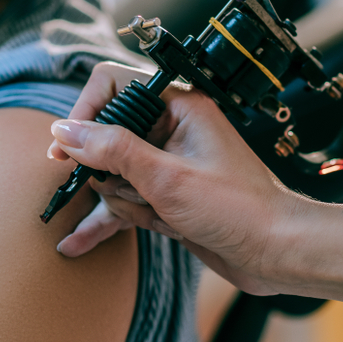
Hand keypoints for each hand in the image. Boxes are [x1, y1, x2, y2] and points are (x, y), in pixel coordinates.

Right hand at [48, 62, 309, 294]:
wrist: (277, 254)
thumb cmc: (240, 209)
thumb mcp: (166, 177)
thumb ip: (112, 150)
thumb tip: (65, 131)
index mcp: (179, 107)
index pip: (114, 87)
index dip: (86, 113)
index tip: (67, 149)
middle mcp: (172, 131)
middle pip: (108, 137)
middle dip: (108, 172)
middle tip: (127, 190)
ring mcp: (168, 166)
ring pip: (114, 176)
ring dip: (122, 203)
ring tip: (155, 216)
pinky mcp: (166, 198)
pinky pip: (125, 203)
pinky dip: (106, 222)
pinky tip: (75, 242)